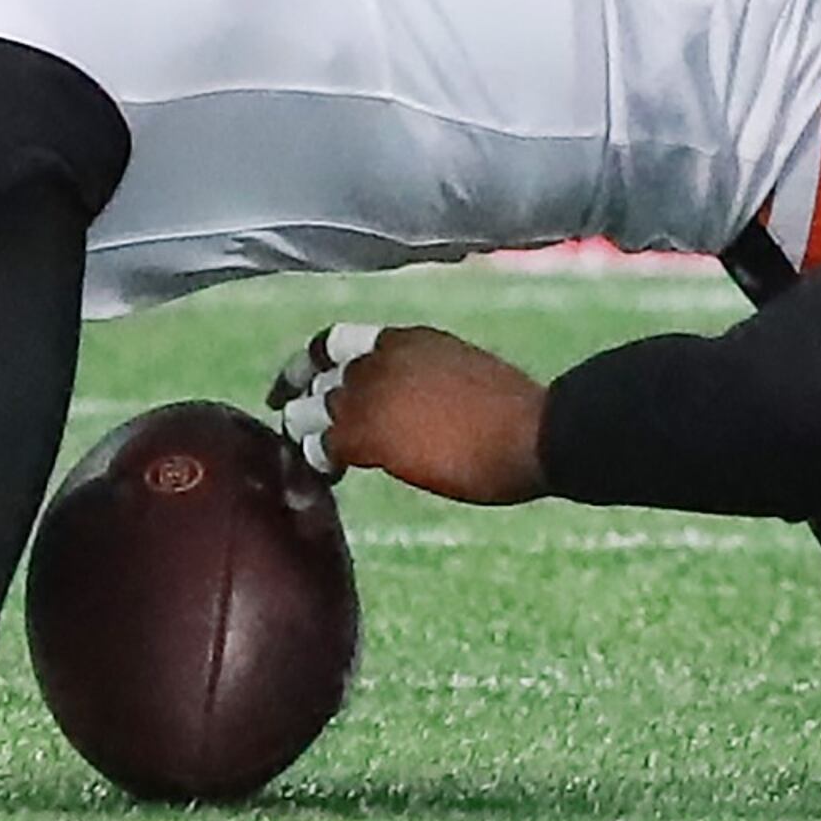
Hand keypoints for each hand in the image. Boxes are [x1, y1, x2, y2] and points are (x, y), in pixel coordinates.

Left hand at [271, 323, 549, 504]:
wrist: (536, 432)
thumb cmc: (523, 416)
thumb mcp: (468, 380)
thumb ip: (434, 386)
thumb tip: (426, 410)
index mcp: (410, 340)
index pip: (340, 341)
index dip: (314, 362)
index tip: (301, 380)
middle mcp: (380, 358)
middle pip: (314, 371)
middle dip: (295, 395)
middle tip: (284, 418)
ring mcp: (369, 393)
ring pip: (307, 410)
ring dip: (300, 434)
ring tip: (302, 458)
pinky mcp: (365, 433)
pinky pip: (317, 449)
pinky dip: (312, 465)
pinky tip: (323, 480)